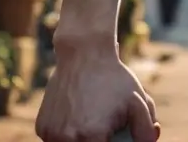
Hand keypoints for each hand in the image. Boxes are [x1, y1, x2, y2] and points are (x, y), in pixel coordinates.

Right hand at [36, 45, 158, 141]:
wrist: (84, 54)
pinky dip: (65, 135)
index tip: (111, 134)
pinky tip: (75, 114)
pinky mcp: (41, 127)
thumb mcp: (138, 100)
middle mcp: (67, 139)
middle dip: (97, 140)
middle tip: (103, 127)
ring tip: (89, 117)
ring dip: (80, 139)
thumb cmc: (113, 78)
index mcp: (92, 137)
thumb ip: (146, 128)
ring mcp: (51, 134)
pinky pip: (55, 140)